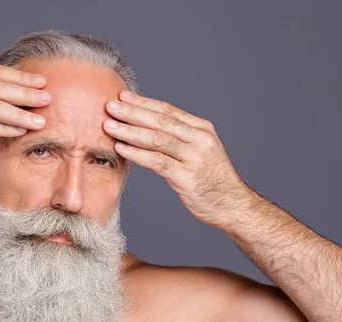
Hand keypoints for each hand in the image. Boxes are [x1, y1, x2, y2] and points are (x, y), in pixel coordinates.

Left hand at [103, 90, 254, 227]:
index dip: (143, 102)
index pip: (168, 111)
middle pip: (161, 121)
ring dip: (130, 131)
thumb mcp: (200, 151)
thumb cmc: (211, 179)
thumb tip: (147, 126)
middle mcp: (200, 140)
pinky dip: (137, 154)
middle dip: (132, 112)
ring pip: (157, 139)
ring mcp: (195, 158)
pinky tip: (121, 148)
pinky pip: (157, 162)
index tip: (122, 96)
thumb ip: (179, 139)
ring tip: (108, 125)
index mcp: (202, 129)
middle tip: (109, 105)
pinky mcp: (187, 178)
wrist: (233, 205)